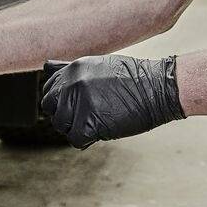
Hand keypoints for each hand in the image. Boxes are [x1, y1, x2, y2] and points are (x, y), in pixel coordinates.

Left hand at [39, 55, 184, 147]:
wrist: (160, 88)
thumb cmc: (134, 78)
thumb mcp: (99, 65)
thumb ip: (71, 70)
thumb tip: (46, 66)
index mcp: (73, 68)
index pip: (49, 89)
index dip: (62, 101)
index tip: (78, 106)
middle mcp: (72, 83)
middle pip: (50, 107)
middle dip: (65, 115)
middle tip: (87, 117)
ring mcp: (79, 103)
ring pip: (61, 125)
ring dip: (77, 128)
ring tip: (99, 121)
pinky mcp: (89, 123)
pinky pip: (76, 140)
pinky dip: (87, 140)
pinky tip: (102, 131)